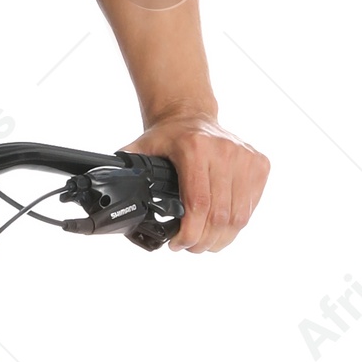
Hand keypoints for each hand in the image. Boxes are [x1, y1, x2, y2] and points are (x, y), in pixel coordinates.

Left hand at [124, 112, 268, 255]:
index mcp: (195, 148)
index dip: (189, 234)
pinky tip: (221, 226)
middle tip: (190, 247)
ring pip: (239, 216)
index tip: (178, 244)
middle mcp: (224, 151)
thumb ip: (125, 171)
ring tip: (206, 243)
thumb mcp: (142, 149)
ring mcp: (245, 157)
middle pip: (219, 216)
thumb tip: (101, 188)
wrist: (191, 115)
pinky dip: (236, 224)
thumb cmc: (167, 137)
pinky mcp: (259, 164)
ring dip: (221, 238)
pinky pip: (251, 206)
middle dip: (203, 241)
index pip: (198, 205)